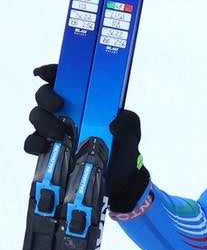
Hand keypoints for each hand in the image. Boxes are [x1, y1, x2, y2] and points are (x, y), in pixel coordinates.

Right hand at [26, 64, 149, 212]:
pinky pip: (31, 143)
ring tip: (60, 133)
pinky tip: (45, 147)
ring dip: (43, 122)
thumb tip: (114, 124)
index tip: (46, 73)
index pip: (62, 78)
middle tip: (59, 105)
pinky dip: (34, 144)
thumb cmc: (122, 145)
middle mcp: (64, 111)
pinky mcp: (48, 149)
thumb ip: (128, 122)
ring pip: (35, 116)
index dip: (50, 71)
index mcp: (82, 99)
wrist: (120, 177)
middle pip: (43, 95)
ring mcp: (53, 129)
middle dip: (46, 97)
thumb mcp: (132, 131)